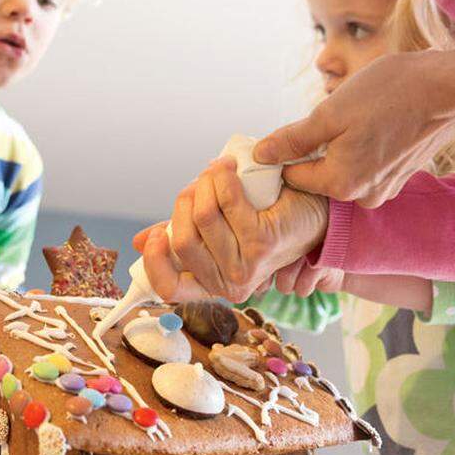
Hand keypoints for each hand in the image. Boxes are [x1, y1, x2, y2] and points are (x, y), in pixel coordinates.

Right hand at [132, 159, 329, 302]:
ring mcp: (247, 265)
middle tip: (199, 183)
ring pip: (202, 216)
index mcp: (214, 285)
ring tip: (217, 171)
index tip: (155, 233)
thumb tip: (139, 242)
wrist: (315, 213)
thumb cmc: (264, 221)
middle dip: (184, 202)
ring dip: (204, 183)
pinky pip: (226, 201)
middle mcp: (230, 283)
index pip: (169, 288)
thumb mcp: (217, 232)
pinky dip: (223, 176)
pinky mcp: (262, 242)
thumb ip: (183, 235)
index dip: (154, 260)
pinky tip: (228, 166)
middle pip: (181, 239)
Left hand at [254, 50, 454, 207]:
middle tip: (332, 117)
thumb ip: (292, 139)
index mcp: (341, 185)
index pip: (292, 176)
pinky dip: (363, 147)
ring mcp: (385, 188)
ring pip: (343, 168)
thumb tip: (260, 155)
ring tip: (358, 117)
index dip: (287, 150)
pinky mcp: (400, 176)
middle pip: (319, 174)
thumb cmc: (389, 93)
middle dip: (316, 148)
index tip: (297, 127)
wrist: (447, 87)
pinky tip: (374, 122)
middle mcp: (364, 197)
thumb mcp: (329, 113)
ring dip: (340, 146)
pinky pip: (366, 165)